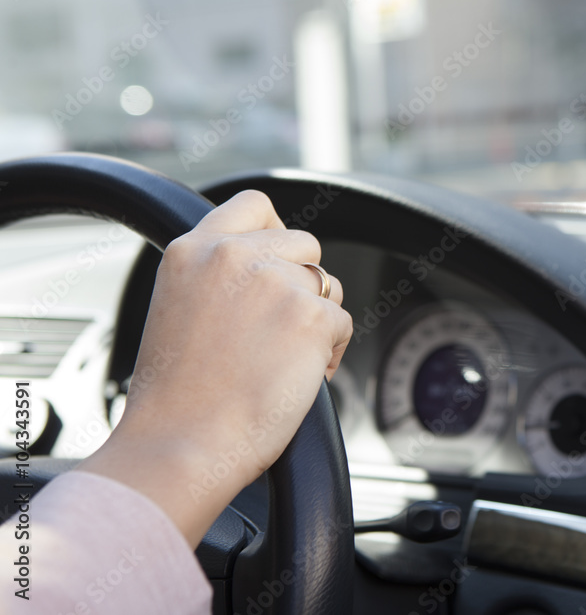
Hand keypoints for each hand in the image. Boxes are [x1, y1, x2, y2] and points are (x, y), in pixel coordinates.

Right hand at [78, 190, 352, 546]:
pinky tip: (299, 378)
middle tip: (280, 329)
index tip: (277, 262)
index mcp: (194, 250)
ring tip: (285, 358)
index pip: (255, 205)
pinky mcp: (312, 316)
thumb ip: (218, 274)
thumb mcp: (178, 307)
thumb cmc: (178, 396)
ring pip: (327, 284)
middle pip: (305, 244)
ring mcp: (276, 283)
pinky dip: (331, 352)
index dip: (276, 232)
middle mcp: (234, 256)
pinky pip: (343, 322)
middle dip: (303, 282)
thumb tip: (271, 263)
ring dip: (318, 317)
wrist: (182, 445)